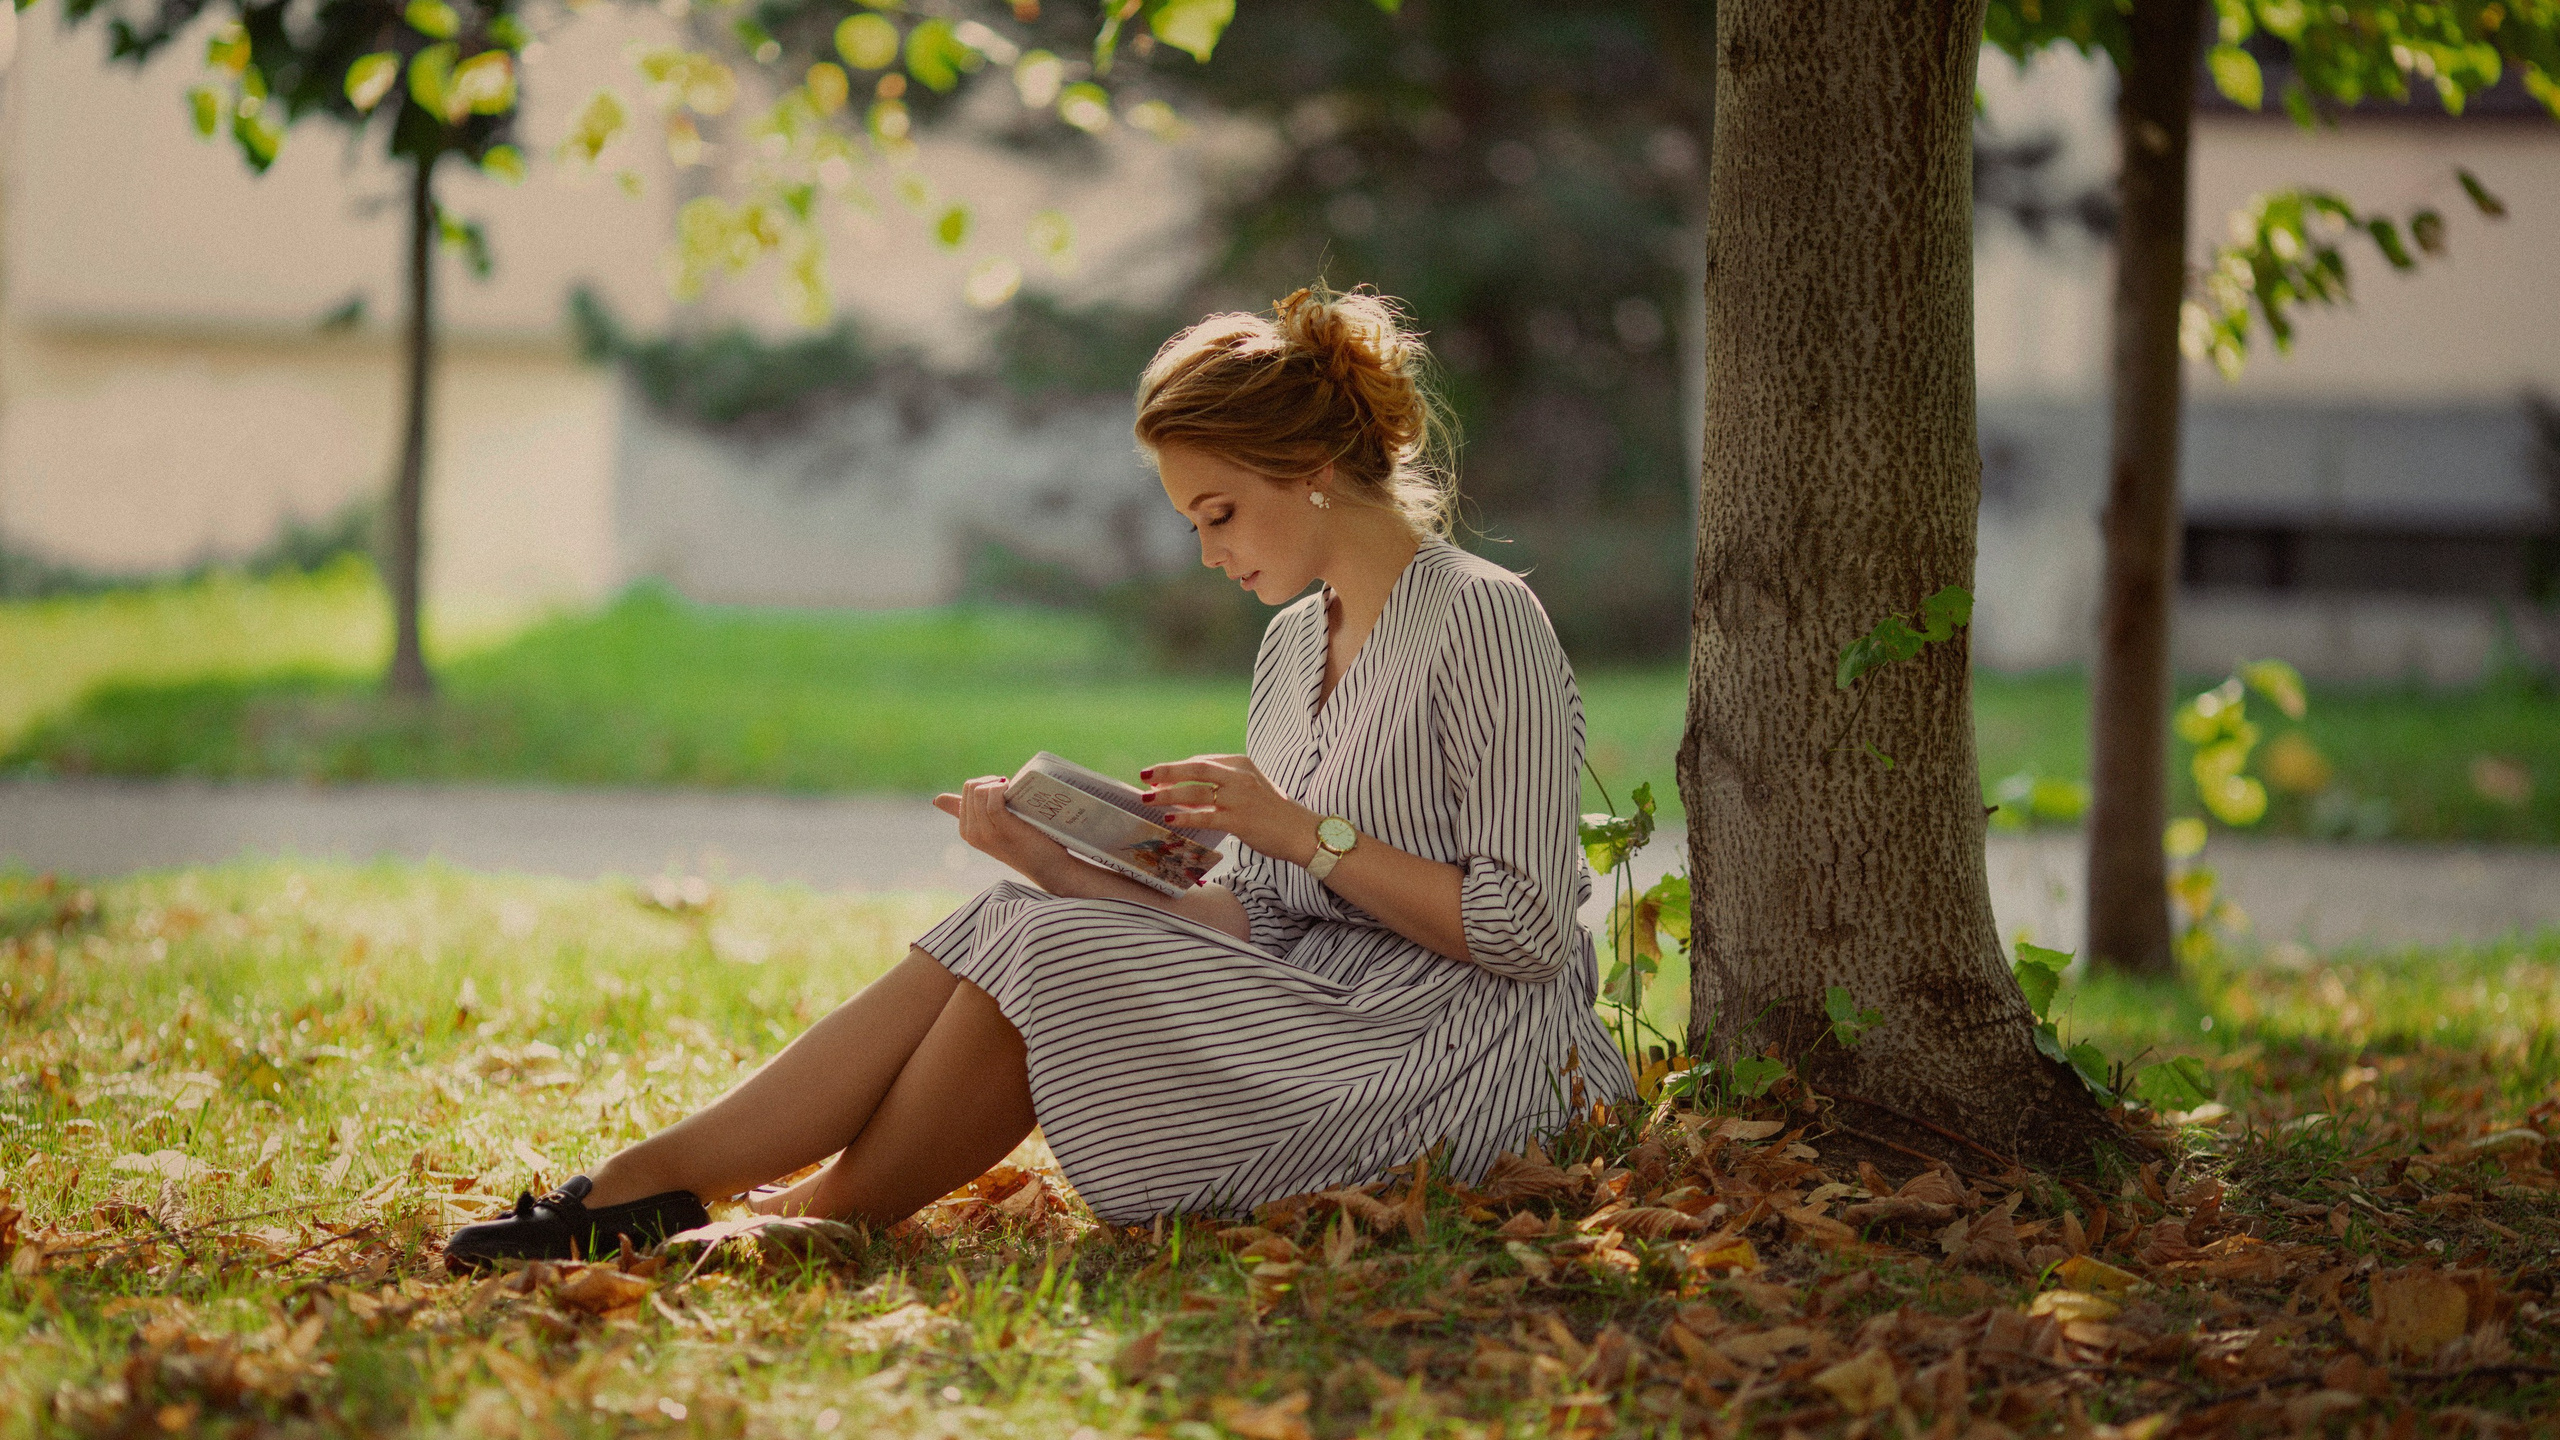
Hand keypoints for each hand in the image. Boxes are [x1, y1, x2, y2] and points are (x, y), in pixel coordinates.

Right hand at [934, 776, 1070, 883]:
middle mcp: (972, 833)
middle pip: (972, 787)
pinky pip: (993, 799)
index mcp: (966, 830)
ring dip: (998, 784)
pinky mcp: (1003, 829)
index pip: (967, 791)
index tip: (1004, 792)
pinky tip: (1011, 790)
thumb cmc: (1025, 843)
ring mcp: (985, 833)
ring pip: (980, 792)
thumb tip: (936, 800)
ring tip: (1013, 791)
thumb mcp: (993, 827)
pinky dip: (1001, 789)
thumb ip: (969, 813)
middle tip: (1011, 791)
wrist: (1049, 867)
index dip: (987, 784)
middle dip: (991, 782)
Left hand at [1140, 754, 1318, 864]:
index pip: (1201, 762)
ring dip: (1168, 795)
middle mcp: (1239, 776)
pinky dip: (1185, 817)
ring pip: (1195, 792)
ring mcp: (1239, 797)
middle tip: (1144, 776)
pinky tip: (1170, 819)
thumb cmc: (1274, 812)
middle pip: (1195, 770)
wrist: (1301, 832)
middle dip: (1166, 772)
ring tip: (1148, 800)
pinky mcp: (1239, 820)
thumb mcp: (1250, 787)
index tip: (1157, 776)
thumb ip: (1223, 785)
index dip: (1176, 768)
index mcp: (1241, 764)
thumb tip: (1187, 793)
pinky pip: (1205, 816)